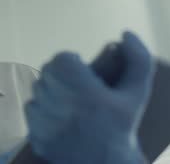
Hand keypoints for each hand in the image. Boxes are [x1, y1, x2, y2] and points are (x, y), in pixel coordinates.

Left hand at [24, 31, 154, 163]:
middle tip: (75, 83)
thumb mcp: (137, 93)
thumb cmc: (123, 127)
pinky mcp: (37, 136)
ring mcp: (46, 124)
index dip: (70, 60)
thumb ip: (139, 59)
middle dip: (60, 73)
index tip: (81, 68)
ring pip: (38, 89)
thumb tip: (126, 33)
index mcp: (85, 93)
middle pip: (48, 72)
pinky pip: (31, 110)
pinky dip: (41, 109)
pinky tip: (58, 115)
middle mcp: (62, 107)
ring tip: (68, 99)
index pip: (61, 59)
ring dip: (50, 90)